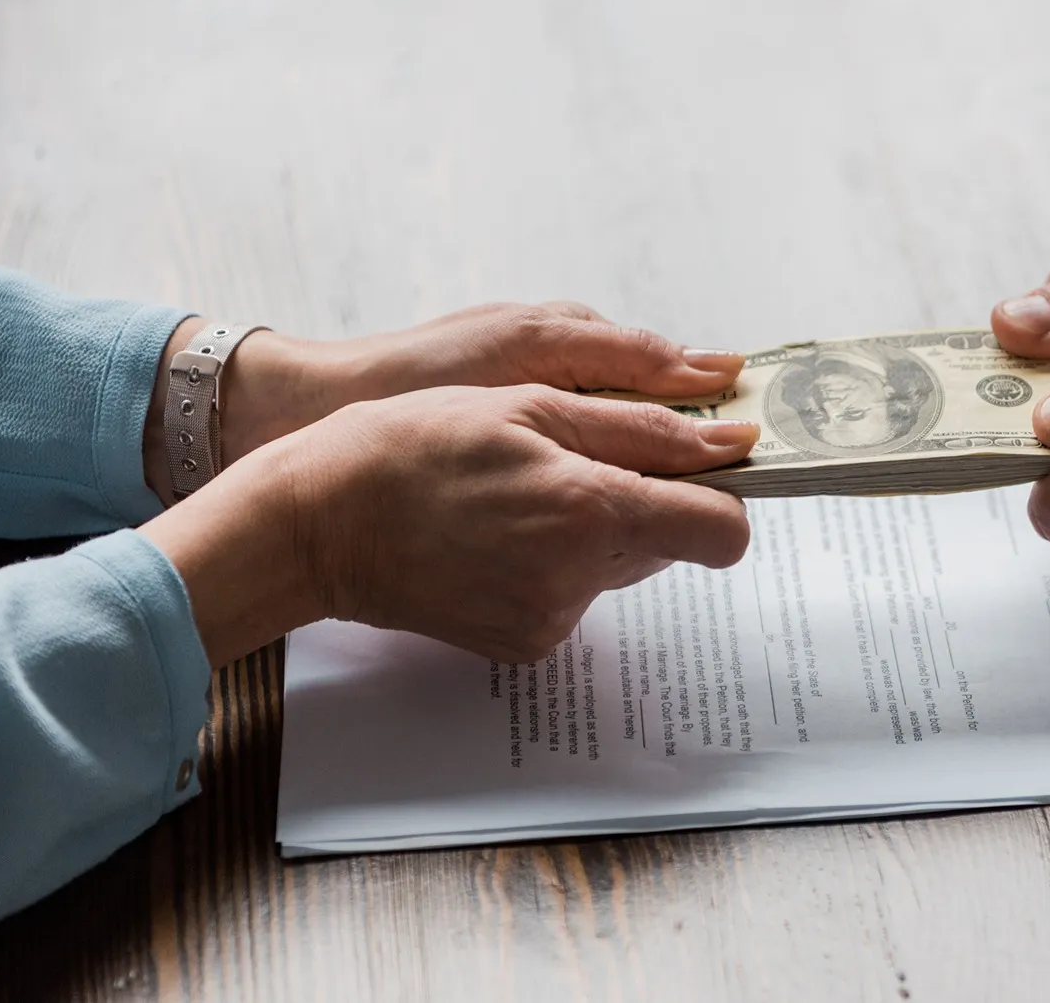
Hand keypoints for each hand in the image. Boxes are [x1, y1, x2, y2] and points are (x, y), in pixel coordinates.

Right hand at [141, 387, 757, 664]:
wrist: (317, 524)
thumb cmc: (414, 446)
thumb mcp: (531, 404)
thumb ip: (644, 429)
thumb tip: (732, 445)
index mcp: (591, 508)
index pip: (723, 531)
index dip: (723, 496)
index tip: (703, 469)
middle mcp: (580, 576)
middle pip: (670, 541)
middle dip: (642, 500)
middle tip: (569, 463)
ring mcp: (552, 618)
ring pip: (620, 565)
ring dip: (594, 528)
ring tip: (517, 497)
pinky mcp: (526, 645)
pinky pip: (575, 595)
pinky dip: (554, 562)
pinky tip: (496, 536)